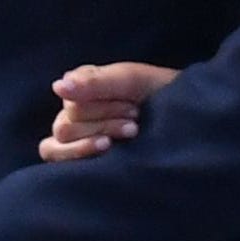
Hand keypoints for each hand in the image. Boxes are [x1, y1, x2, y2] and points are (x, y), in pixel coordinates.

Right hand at [38, 59, 178, 159]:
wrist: (183, 117)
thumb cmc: (158, 94)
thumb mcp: (130, 81)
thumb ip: (94, 82)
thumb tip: (57, 87)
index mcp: (80, 87)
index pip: (70, 104)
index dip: (101, 108)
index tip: (134, 108)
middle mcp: (72, 111)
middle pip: (65, 126)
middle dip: (104, 123)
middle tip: (135, 122)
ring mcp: (75, 135)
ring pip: (58, 144)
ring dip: (93, 140)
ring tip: (129, 135)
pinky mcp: (80, 157)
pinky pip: (56, 160)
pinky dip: (76, 155)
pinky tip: (106, 151)